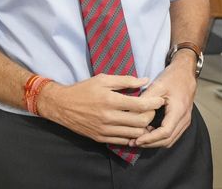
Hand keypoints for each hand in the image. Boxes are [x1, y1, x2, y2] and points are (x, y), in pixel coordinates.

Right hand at [39, 74, 164, 145]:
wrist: (61, 105)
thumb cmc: (83, 89)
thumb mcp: (102, 79)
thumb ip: (125, 80)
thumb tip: (145, 80)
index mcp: (110, 100)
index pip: (140, 105)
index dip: (154, 103)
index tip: (160, 100)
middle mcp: (109, 117)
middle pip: (141, 122)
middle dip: (151, 116)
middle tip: (152, 110)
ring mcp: (105, 129)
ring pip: (135, 134)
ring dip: (144, 128)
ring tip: (145, 120)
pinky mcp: (101, 138)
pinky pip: (124, 142)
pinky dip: (133, 137)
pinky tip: (133, 129)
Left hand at [133, 52, 196, 147]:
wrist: (185, 74)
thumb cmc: (171, 78)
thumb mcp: (157, 86)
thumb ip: (145, 100)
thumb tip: (131, 112)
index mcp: (178, 111)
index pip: (165, 132)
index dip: (150, 138)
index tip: (136, 140)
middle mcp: (184, 119)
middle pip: (168, 140)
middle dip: (150, 143)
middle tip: (133, 142)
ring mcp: (185, 121)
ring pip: (170, 139)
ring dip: (154, 142)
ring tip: (138, 139)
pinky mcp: (182, 121)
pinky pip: (172, 135)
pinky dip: (159, 137)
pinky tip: (146, 132)